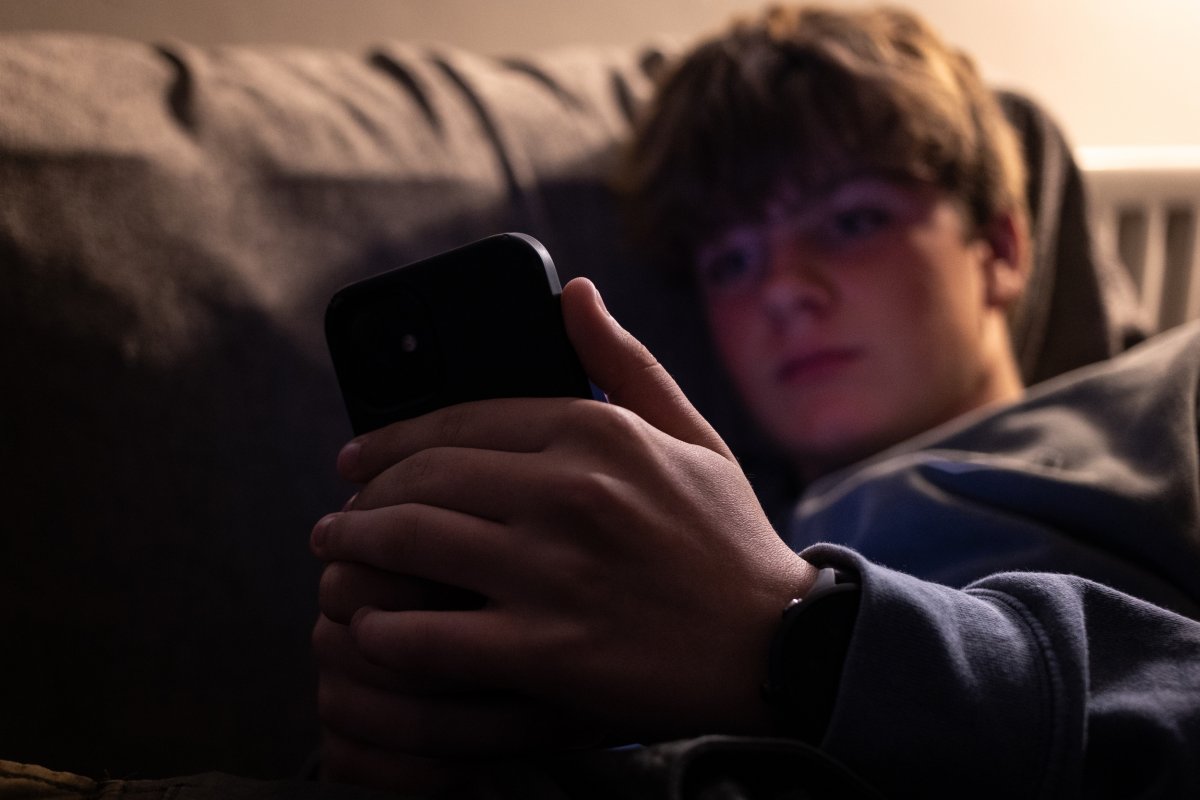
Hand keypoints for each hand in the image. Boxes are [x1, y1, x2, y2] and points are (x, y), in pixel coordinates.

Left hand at [311, 278, 815, 757]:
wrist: (777, 647)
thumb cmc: (728, 537)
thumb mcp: (690, 434)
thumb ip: (623, 362)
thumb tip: (572, 290)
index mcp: (598, 431)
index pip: (460, 419)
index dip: (390, 439)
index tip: (355, 457)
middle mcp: (570, 491)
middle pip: (424, 478)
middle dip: (361, 496)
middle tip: (337, 513)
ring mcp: (555, 572)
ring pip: (412, 544)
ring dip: (354, 549)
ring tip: (335, 556)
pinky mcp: (548, 651)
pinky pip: (431, 637)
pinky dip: (385, 631)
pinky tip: (369, 629)